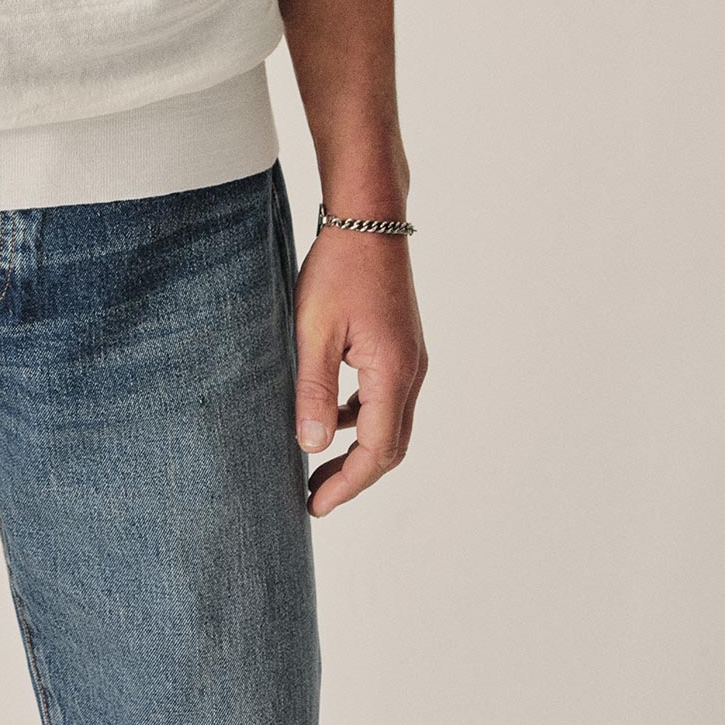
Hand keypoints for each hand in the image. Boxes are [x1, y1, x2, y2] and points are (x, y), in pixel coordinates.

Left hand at [292, 227, 427, 516]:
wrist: (368, 218)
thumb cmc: (338, 268)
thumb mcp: (314, 329)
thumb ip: (314, 389)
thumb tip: (312, 447)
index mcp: (392, 373)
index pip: (376, 451)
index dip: (347, 484)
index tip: (316, 506)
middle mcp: (411, 372)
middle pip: (390, 446)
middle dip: (354, 476)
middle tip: (315, 497)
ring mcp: (411, 358)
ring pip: (390, 423)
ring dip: (359, 449)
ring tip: (319, 465)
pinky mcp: (402, 346)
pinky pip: (386, 397)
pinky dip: (362, 418)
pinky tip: (331, 415)